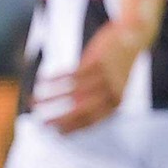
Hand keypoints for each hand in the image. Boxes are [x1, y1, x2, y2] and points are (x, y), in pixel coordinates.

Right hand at [36, 19, 145, 133]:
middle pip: (82, 110)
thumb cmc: (118, 63)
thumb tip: (71, 109)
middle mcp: (111, 92)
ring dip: (50, 98)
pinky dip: (55, 79)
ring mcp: (104, 76)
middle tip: (42, 123)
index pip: (92, 121)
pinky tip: (41, 81)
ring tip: (34, 101)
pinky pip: (71, 74)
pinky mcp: (97, 61)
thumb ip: (94, 96)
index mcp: (116, 102)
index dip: (72, 128)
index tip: (55, 133)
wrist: (134, 35)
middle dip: (60, 118)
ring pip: (72, 92)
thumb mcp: (111, 83)